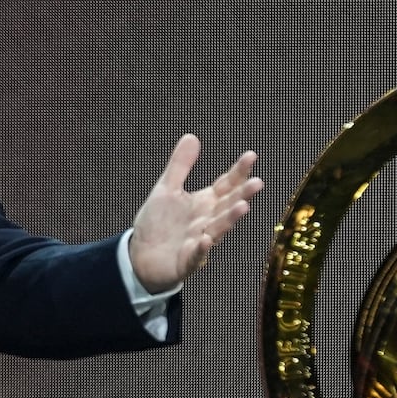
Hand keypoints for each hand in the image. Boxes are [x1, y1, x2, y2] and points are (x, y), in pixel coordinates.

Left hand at [129, 134, 261, 292]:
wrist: (140, 257)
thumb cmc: (158, 224)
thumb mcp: (166, 190)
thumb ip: (180, 166)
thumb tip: (192, 136)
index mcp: (205, 203)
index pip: (227, 185)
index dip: (238, 172)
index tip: (251, 156)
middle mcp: (207, 221)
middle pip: (228, 206)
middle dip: (242, 195)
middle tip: (257, 183)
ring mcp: (200, 242)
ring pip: (218, 230)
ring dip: (229, 219)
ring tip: (242, 207)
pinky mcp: (187, 261)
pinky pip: (195, 255)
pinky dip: (201, 248)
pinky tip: (205, 240)